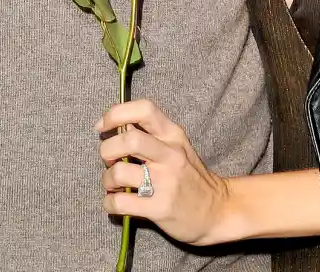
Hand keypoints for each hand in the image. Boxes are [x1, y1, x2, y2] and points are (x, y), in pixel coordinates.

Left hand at [97, 99, 229, 245]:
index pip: (144, 109)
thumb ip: (152, 135)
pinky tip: (114, 203)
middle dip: (107, 150)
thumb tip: (118, 127)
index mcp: (173, 135)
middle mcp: (170, 155)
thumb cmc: (191, 176)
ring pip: (120, 172)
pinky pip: (121, 203)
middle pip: (128, 140)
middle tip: (109, 160)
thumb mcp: (178, 147)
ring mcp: (166, 182)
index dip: (116, 113)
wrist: (217, 211)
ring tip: (112, 185)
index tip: (102, 126)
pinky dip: (109, 203)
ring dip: (107, 180)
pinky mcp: (159, 208)